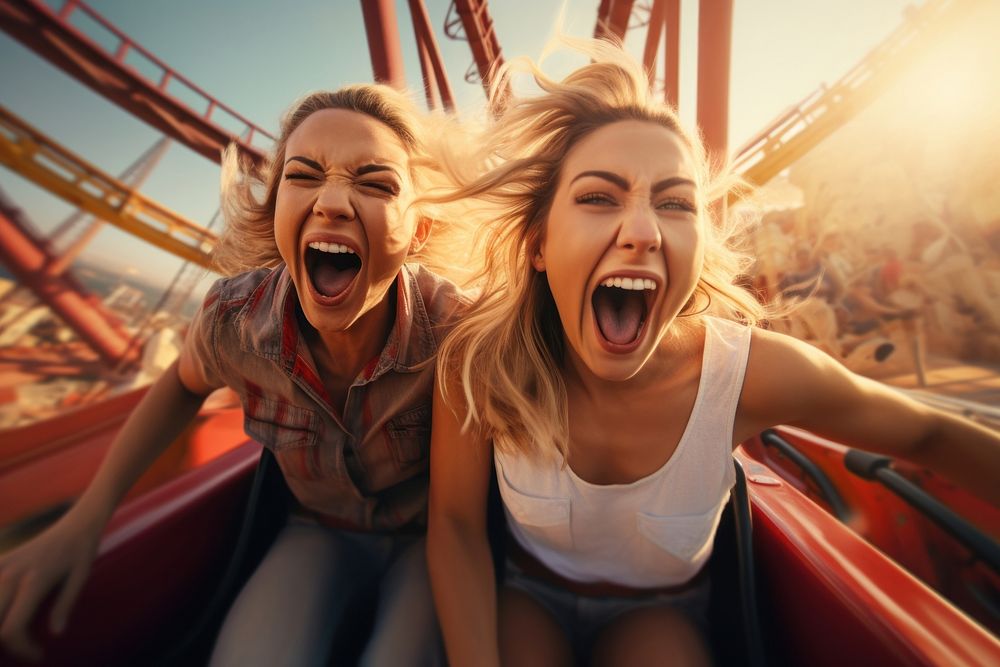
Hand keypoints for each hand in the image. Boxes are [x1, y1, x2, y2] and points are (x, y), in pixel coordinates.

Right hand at [0, 511, 102, 661]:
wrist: (76, 523)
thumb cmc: (82, 551)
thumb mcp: (81, 577)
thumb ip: (66, 605)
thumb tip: (56, 633)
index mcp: (33, 582)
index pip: (11, 629)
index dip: (21, 649)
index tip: (39, 654)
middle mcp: (10, 574)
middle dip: (6, 643)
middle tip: (27, 645)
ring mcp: (1, 567)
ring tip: (17, 630)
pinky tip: (7, 610)